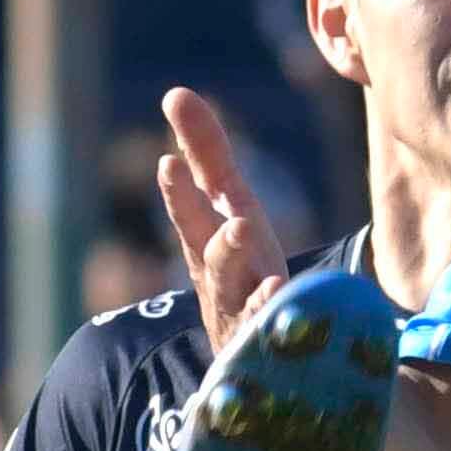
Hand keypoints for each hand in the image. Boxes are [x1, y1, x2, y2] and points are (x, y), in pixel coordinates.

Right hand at [152, 85, 296, 354]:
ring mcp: (240, 312)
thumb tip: (176, 92)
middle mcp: (220, 277)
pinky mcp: (264, 343)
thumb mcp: (230, 209)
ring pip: (234, 287)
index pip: (195, 208)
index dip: (183, 188)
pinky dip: (271, 310)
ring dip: (233, 254)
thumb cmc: (240, 271)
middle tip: (188, 183)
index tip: (170, 162)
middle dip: (197, 217)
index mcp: (212, 242)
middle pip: (208, 247)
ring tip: (241, 227)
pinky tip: (280, 290)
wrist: (252, 358)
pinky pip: (268, 328)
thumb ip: (209, 156)